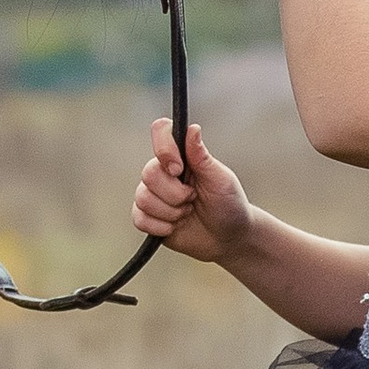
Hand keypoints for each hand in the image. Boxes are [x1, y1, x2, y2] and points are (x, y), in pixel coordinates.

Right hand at [131, 120, 252, 265]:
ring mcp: (154, 195)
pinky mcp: (148, 217)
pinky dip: (160, 227)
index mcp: (182, 157)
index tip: (179, 169)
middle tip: (193, 199)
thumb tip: (192, 129)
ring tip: (187, 214)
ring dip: (171, 212)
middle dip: (175, 194)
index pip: (161, 134)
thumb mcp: (221, 179)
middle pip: (149, 173)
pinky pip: (139, 219)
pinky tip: (175, 226)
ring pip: (143, 198)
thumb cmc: (229, 205)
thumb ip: (201, 156)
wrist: (228, 238)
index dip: (164, 150)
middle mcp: (164, 173)